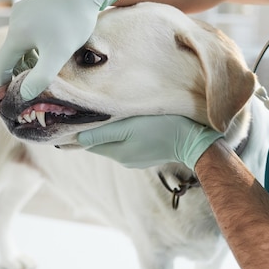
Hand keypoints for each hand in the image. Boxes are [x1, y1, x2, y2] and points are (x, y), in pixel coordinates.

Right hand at [0, 0, 126, 99]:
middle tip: (29, 84)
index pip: (1, 63)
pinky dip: (35, 42)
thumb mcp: (58, 53)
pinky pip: (30, 28)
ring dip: (29, 55)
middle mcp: (15, 19)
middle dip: (18, 69)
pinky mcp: (36, 2)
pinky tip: (51, 46)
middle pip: (11, 51)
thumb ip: (41, 76)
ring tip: (42, 67)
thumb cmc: (73, 21)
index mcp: (16, 34)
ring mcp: (25, 8)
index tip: (9, 94)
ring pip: (22, 39)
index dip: (4, 81)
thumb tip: (25, 94)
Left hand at [77, 115, 222, 169]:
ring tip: (112, 112)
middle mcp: (125, 160)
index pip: (90, 143)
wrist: (194, 139)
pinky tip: (133, 121)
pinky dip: (128, 132)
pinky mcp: (150, 153)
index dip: (81, 130)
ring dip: (113, 130)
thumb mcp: (129, 127)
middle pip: (103, 142)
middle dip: (97, 128)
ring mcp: (138, 158)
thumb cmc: (161, 128)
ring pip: (118, 141)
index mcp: (118, 153)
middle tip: (92, 109)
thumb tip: (78, 139)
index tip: (74, 116)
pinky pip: (131, 142)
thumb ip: (104, 133)